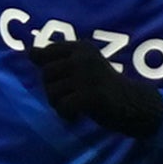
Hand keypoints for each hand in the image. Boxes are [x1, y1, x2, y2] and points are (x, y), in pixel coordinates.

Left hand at [32, 32, 162, 137]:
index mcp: (81, 47)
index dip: (48, 69)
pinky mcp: (91, 95)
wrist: (133, 103)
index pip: (48, 52)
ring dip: (58, 104)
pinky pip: (63, 106)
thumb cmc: (103, 85)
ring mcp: (87, 76)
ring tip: (73, 107)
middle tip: (69, 98)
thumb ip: (56, 60)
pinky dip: (66, 115)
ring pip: (52, 91)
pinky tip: (76, 116)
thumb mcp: (81, 67)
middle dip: (52, 90)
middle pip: (46, 74)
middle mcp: (83, 57)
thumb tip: (29, 52)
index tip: (63, 79)